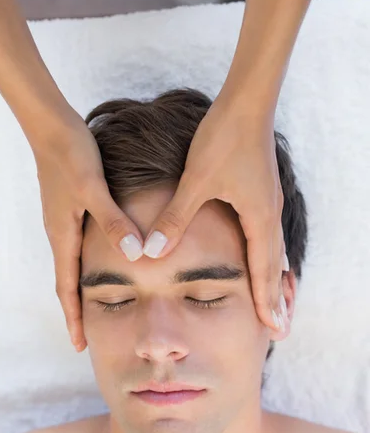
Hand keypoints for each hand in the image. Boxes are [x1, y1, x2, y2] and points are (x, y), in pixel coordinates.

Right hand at [34, 112, 144, 351]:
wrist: (52, 127)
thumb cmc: (72, 155)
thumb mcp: (94, 188)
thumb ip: (113, 222)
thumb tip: (134, 257)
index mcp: (64, 236)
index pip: (67, 288)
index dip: (74, 318)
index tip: (79, 345)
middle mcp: (61, 234)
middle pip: (68, 283)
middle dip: (76, 312)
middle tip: (86, 338)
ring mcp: (64, 223)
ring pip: (73, 267)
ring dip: (80, 292)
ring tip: (94, 312)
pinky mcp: (71, 211)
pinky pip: (78, 250)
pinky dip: (85, 268)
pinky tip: (100, 268)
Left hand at [141, 93, 287, 331]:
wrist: (246, 103)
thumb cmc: (224, 139)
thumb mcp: (196, 180)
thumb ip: (175, 217)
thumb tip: (152, 252)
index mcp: (257, 218)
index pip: (263, 270)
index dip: (266, 301)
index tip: (273, 329)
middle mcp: (268, 215)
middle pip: (275, 267)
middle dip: (275, 299)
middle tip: (280, 329)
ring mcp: (268, 204)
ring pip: (274, 252)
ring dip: (274, 280)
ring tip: (276, 303)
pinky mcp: (262, 195)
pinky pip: (268, 237)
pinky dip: (269, 258)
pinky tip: (264, 262)